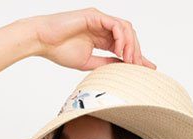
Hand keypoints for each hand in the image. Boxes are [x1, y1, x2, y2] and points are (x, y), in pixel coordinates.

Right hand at [31, 10, 155, 71]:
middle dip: (137, 52)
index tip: (149, 69)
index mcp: (101, 38)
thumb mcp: (88, 62)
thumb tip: (122, 68)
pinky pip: (116, 25)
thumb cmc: (59, 51)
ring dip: (131, 45)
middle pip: (129, 36)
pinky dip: (122, 38)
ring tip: (130, 61)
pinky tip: (120, 52)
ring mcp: (100, 19)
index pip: (125, 46)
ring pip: (126, 28)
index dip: (138, 56)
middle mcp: (103, 27)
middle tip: (140, 68)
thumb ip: (106, 63)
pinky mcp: (95, 15)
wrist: (43, 41)